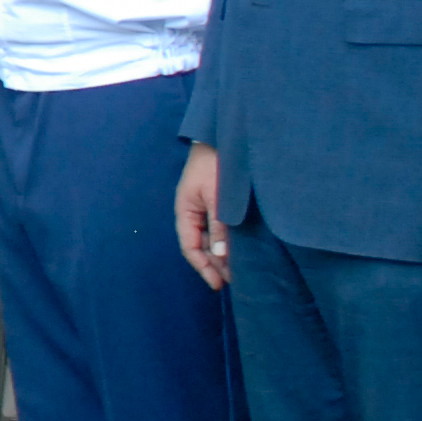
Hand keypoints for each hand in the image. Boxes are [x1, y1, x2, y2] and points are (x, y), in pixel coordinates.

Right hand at [175, 142, 229, 289]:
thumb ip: (219, 225)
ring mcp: (204, 206)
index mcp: (185, 210)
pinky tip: (236, 249)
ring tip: (235, 269)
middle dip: (213, 264)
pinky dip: (225, 241)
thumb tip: (220, 255)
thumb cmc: (216, 165)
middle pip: (199, 245)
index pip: (190, 246)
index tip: (218, 283)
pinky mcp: (217, 202)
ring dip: (220, 254)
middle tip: (231, 280)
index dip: (203, 266)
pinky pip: (218, 227)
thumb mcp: (218, 197)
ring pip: (209, 238)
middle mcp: (192, 211)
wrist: (223, 137)